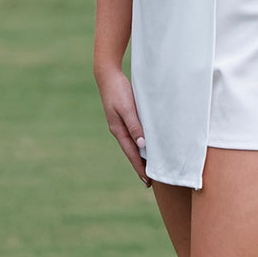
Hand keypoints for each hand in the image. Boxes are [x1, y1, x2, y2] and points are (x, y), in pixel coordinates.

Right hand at [95, 67, 150, 187]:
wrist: (108, 74)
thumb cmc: (118, 90)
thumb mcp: (127, 108)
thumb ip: (134, 126)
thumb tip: (142, 146)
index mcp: (118, 130)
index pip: (132, 153)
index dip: (139, 167)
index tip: (147, 181)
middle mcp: (119, 129)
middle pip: (132, 151)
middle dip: (140, 165)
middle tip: (150, 180)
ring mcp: (120, 123)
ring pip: (133, 142)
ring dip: (140, 154)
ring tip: (149, 164)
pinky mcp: (124, 115)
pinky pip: (133, 133)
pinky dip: (140, 141)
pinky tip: (145, 142)